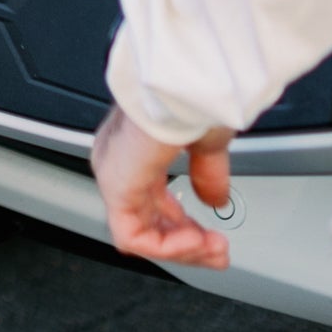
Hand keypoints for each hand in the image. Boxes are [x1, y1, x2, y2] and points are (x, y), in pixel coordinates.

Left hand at [90, 105, 233, 268]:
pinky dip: (168, 247)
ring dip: (182, 248)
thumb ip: (207, 172)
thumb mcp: (206, 138)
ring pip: (139, 232)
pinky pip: (134, 234)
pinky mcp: (115, 184)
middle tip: (218, 252)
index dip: (183, 228)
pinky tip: (196, 240)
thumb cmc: (193, 93)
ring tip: (213, 248)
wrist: (184, 79)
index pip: (150, 202)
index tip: (214, 239)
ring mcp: (113, 172)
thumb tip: (214, 200)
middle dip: (187, 244)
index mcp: (135, 145)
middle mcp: (118, 159)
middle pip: (145, 221)